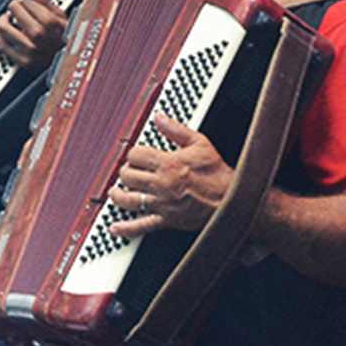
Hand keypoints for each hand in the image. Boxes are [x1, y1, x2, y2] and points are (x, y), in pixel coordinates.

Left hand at [0, 0, 66, 69]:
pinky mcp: (25, 62)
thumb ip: (45, 3)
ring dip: (3, 21)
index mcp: (53, 26)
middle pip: (18, 17)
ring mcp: (33, 52)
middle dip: (13, 8)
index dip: (25, 0)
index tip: (24, 1)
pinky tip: (4, 33)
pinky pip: (5, 47)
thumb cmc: (66, 38)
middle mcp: (42, 39)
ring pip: (7, 31)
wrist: (69, 61)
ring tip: (6, 19)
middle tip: (13, 7)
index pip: (31, 6)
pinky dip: (0, 38)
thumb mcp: (62, 17)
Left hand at [110, 114, 229, 234]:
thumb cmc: (217, 174)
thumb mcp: (200, 143)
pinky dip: (126, 228)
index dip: (133, 153)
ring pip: (128, 199)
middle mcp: (161, 184)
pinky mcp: (165, 220)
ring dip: (117, 195)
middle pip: (127, 175)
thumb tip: (160, 118)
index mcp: (168, 164)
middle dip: (126, 171)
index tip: (137, 155)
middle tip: (129, 171)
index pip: (135, 155)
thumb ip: (176, 130)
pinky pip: (141, 226)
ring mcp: (161, 203)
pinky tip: (115, 227)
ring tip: (115, 191)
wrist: (231, 200)